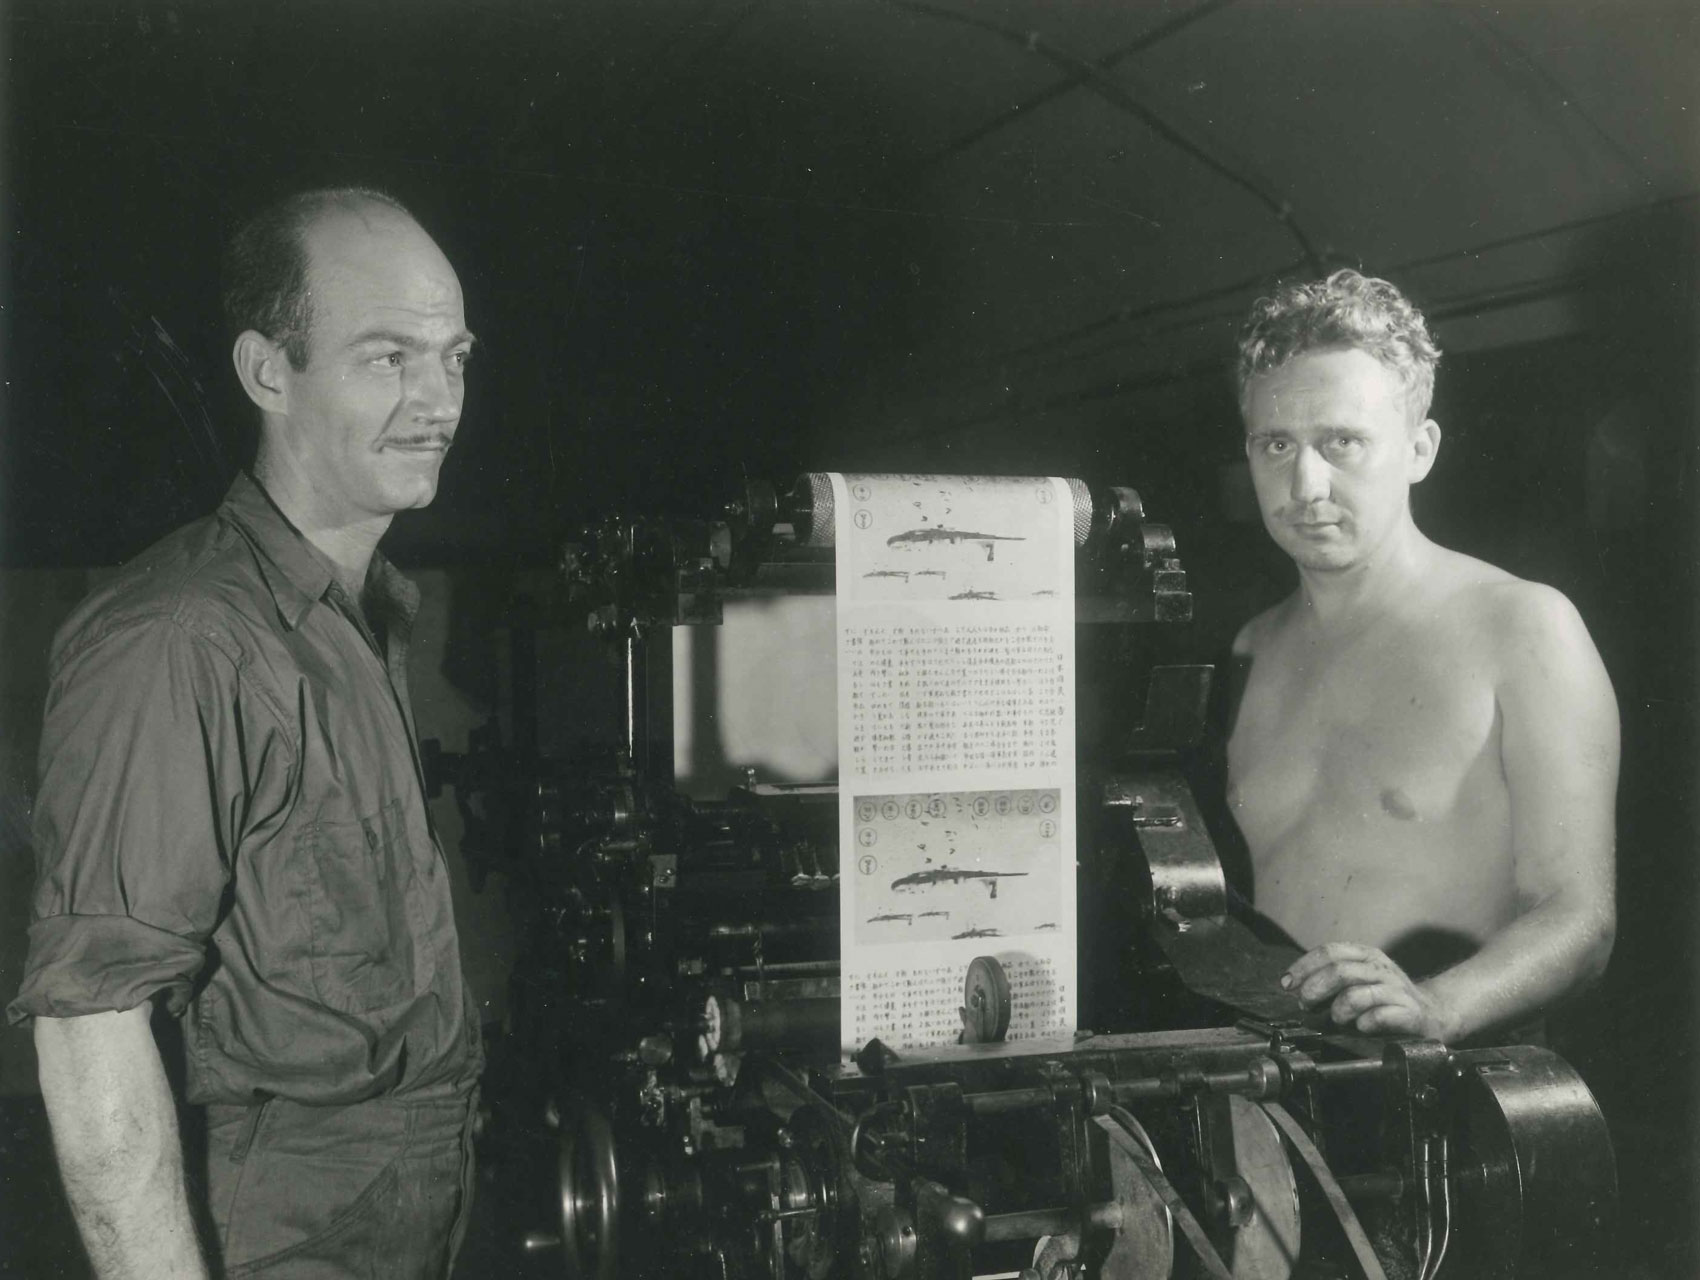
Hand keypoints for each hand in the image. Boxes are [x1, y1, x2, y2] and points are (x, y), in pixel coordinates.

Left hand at [1282, 942, 1454, 1039]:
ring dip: (1338, 1009)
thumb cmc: (1387, 997)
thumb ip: (1331, 977)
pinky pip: (1379, 1016)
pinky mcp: (1410, 1013)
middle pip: (1339, 972)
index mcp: (1366, 956)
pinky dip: (1364, 1023)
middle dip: (1314, 989)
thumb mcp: (1360, 978)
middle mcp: (1381, 969)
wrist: (1433, 1013)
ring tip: (1337, 1019)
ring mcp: (1396, 990)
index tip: (1287, 983)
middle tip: (1306, 1004)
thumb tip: (1295, 985)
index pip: (1330, 952)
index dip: (1304, 967)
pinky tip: (1361, 1027)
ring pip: (1356, 995)